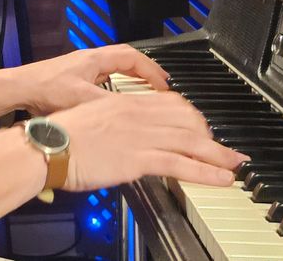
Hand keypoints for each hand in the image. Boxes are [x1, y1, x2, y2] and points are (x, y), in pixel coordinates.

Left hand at [13, 44, 170, 114]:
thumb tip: (131, 112)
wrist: (18, 89)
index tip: (164, 85)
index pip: (133, 57)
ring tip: (144, 91)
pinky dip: (115, 85)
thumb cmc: (45, 89)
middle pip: (125, 58)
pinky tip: (116, 100)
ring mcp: (80, 67)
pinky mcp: (72, 78)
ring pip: (113, 67)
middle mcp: (89, 59)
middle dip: (145, 70)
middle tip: (160, 85)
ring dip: (130, 77)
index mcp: (95, 59)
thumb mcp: (82, 99)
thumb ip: (107, 104)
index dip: (151, 70)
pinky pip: (102, 77)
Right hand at [49, 90, 245, 190]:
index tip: (201, 127)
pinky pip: (182, 164)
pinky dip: (207, 172)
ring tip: (234, 164)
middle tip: (224, 148)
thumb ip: (112, 123)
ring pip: (191, 142)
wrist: (48, 145)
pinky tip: (221, 178)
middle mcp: (138, 115)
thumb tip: (122, 135)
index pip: (171, 104)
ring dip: (218, 155)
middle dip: (211, 135)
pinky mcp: (139, 158)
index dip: (193, 116)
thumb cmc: (60, 135)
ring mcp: (141, 136)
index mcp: (126, 104)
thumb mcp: (90, 119)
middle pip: (187, 121)